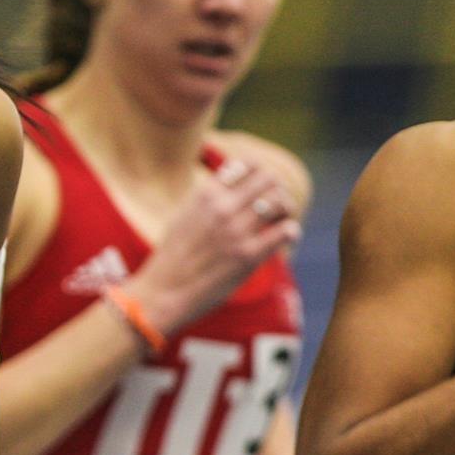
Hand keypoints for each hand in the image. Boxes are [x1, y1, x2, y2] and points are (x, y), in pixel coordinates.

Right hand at [125, 160, 300, 335]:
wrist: (163, 291)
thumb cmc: (173, 255)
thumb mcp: (184, 213)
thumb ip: (207, 195)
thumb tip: (233, 179)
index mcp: (205, 193)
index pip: (249, 163)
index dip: (261, 174)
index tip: (260, 189)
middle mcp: (222, 207)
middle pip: (269, 178)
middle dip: (277, 189)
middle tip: (275, 206)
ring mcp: (236, 231)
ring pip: (280, 201)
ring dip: (286, 209)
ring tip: (281, 221)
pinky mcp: (248, 256)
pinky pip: (285, 231)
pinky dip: (291, 231)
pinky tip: (287, 237)